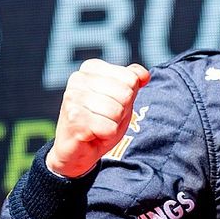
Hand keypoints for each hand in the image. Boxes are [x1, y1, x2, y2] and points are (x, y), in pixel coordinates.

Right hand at [47, 59, 150, 177]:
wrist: (75, 150)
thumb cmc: (99, 120)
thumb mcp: (120, 98)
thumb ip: (132, 81)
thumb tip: (145, 75)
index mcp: (91, 68)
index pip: (131, 78)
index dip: (128, 97)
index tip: (111, 104)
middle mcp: (78, 78)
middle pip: (126, 94)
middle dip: (122, 111)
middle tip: (104, 118)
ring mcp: (74, 98)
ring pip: (118, 111)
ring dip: (113, 124)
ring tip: (98, 125)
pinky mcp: (74, 119)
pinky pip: (109, 128)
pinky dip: (106, 135)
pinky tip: (92, 134)